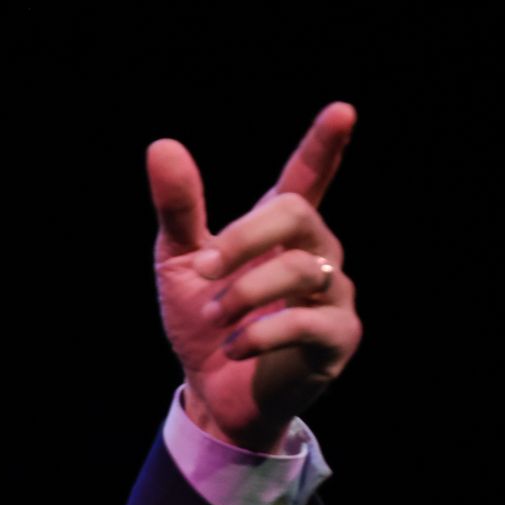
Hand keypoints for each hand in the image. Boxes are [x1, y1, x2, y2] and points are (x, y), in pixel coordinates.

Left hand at [146, 102, 362, 451]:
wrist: (212, 393)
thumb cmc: (203, 322)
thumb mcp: (180, 262)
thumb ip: (179, 208)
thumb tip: (162, 146)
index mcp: (277, 231)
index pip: (307, 178)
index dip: (324, 146)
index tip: (342, 111)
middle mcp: (314, 253)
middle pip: (299, 215)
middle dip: (245, 237)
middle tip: (205, 267)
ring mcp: (332, 295)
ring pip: (301, 269)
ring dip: (244, 291)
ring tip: (215, 315)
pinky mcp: (338, 338)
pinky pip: (309, 321)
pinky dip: (262, 332)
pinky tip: (235, 346)